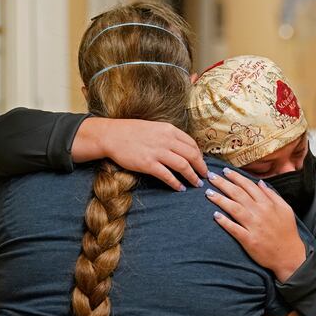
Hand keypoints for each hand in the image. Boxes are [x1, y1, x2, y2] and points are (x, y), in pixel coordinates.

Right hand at [73, 118, 207, 190]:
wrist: (111, 135)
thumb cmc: (132, 132)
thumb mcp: (155, 127)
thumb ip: (169, 136)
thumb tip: (183, 148)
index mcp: (169, 130)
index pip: (192, 143)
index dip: (200, 156)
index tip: (202, 164)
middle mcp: (166, 140)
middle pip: (192, 155)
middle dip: (201, 167)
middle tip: (205, 176)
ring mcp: (157, 152)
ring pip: (183, 166)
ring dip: (192, 176)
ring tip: (196, 184)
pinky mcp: (148, 164)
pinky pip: (167, 175)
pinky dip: (176, 183)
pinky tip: (180, 188)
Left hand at [206, 168, 306, 281]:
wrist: (289, 256)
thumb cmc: (287, 232)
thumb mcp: (285, 209)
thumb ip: (272, 195)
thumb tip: (260, 182)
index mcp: (268, 204)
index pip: (249, 186)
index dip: (236, 177)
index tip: (225, 171)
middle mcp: (260, 213)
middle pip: (238, 194)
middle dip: (223, 183)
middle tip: (210, 177)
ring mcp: (254, 226)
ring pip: (234, 209)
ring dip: (220, 199)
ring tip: (208, 192)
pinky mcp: (249, 240)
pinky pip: (234, 229)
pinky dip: (225, 222)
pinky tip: (215, 216)